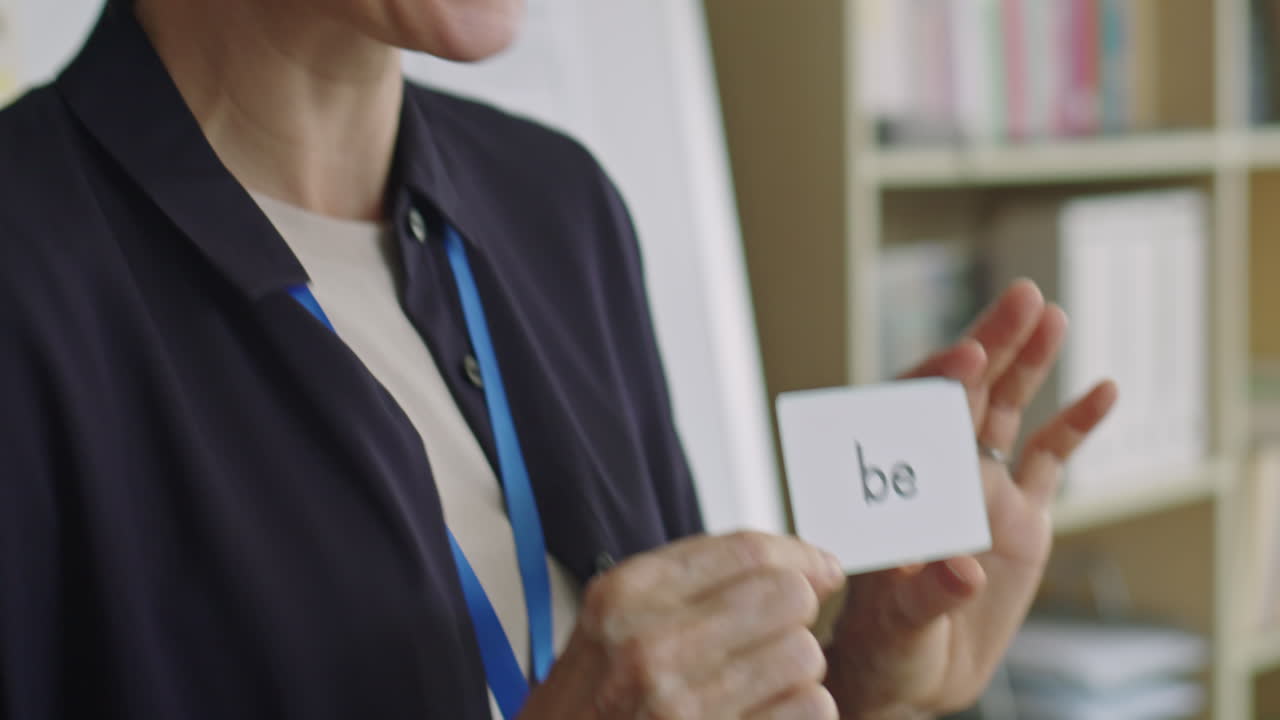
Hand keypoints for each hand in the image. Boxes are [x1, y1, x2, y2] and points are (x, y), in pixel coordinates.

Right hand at [519, 532, 846, 718]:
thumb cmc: (593, 703)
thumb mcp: (615, 621)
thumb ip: (694, 582)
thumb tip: (802, 566)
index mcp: (626, 596)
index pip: (747, 551)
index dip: (799, 555)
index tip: (820, 568)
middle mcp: (650, 646)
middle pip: (787, 596)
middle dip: (791, 616)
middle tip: (771, 636)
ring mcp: (682, 706)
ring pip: (804, 655)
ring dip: (794, 672)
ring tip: (758, 685)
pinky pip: (809, 709)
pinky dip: (796, 713)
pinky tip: (760, 715)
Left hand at [824, 280, 1118, 717]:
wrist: (915, 670)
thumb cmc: (886, 642)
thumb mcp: (897, 621)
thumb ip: (925, 591)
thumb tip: (964, 570)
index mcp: (897, 486)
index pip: (910, 418)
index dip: (936, 383)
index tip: (965, 355)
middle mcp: (937, 474)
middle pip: (962, 395)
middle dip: (989, 344)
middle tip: (1022, 296)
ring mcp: (981, 487)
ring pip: (1006, 411)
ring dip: (1027, 363)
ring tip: (1053, 314)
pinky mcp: (1020, 514)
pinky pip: (1049, 458)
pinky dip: (1075, 425)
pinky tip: (1102, 388)